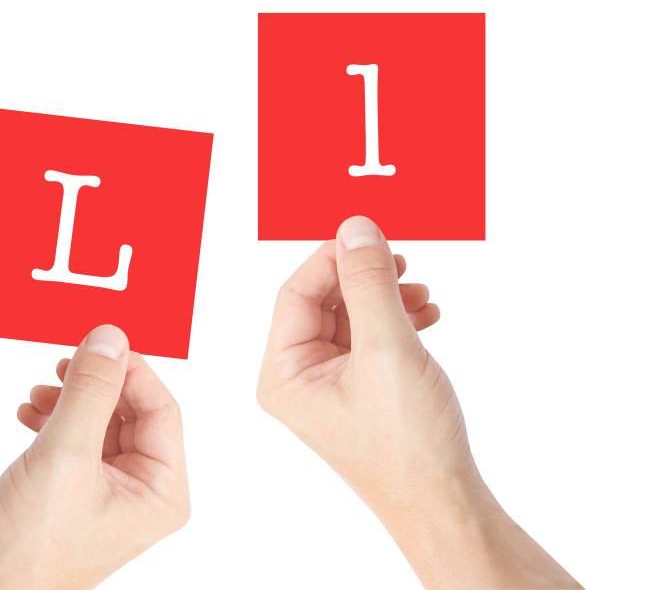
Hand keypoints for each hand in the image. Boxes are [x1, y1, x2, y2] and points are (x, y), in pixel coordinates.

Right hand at [0, 325, 188, 589]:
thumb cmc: (32, 545)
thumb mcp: (66, 453)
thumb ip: (91, 390)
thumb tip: (111, 337)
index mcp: (163, 488)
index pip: (160, 407)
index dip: (130, 371)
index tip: (97, 343)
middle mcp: (147, 491)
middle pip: (131, 412)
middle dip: (94, 385)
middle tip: (63, 363)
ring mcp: (116, 493)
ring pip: (103, 422)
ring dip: (71, 400)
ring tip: (38, 392)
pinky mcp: (86, 493)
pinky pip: (82, 441)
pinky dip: (57, 421)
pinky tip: (30, 414)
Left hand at [257, 216, 579, 588]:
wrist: (446, 502)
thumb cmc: (409, 442)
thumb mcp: (386, 349)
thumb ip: (368, 283)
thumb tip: (355, 228)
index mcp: (284, 373)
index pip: (296, 293)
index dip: (331, 259)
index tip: (370, 237)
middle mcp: (299, 377)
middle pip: (324, 301)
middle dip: (364, 279)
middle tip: (402, 261)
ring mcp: (330, 384)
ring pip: (351, 316)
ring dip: (385, 298)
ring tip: (421, 295)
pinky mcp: (359, 388)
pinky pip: (369, 337)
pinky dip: (396, 320)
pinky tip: (426, 316)